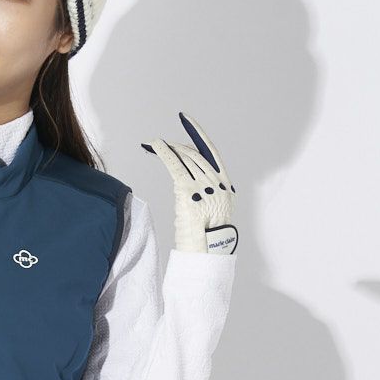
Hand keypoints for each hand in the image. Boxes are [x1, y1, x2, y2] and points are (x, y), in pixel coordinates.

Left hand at [142, 113, 237, 253]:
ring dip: (168, 149)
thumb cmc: (206, 243)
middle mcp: (217, 184)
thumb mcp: (210, 217)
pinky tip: (154, 145)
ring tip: (154, 145)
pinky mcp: (189, 192)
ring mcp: (205, 187)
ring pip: (184, 158)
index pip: (211, 154)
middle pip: (194, 155)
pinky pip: (174, 166)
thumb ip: (205, 199)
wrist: (207, 256)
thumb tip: (190, 192)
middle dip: (176, 146)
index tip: (188, 122)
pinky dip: (163, 152)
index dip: (199, 136)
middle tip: (161, 143)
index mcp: (226, 188)